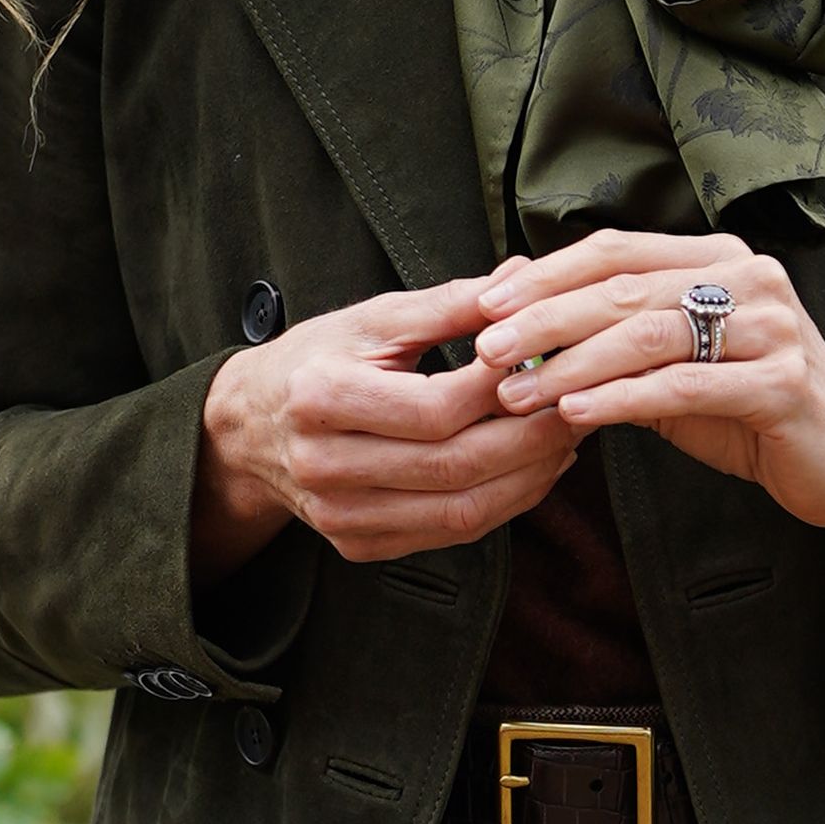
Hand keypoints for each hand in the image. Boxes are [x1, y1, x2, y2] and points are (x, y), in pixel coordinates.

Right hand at [192, 276, 578, 577]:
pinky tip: (528, 470)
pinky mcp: (356, 544)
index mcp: (320, 397)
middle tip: (575, 408)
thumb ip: (449, 304)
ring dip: (528, 480)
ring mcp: (338, 514)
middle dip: (530, 441)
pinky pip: (447, 535)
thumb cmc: (316, 359)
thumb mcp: (372, 319)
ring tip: (563, 440)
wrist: (248, 426)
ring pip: (459, 513)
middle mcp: (323, 465)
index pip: (434, 408)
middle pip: (453, 467)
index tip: (546, 364)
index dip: (501, 391)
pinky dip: (501, 505)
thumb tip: (523, 278)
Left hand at [470, 231, 824, 595]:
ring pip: (647, 336)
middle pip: (623, 289)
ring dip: (571, 366)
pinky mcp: (783, 382)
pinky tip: (573, 415)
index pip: (616, 250)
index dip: (545, 275)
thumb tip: (517, 317)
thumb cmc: (749, 409)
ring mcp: (772, 327)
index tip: (484, 305)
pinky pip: (684, 387)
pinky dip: (621, 400)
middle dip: (544, 320)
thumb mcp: (675, 364)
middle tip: (487, 350)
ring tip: (516, 392)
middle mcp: (749, 278)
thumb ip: (612, 337)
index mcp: (719, 258)